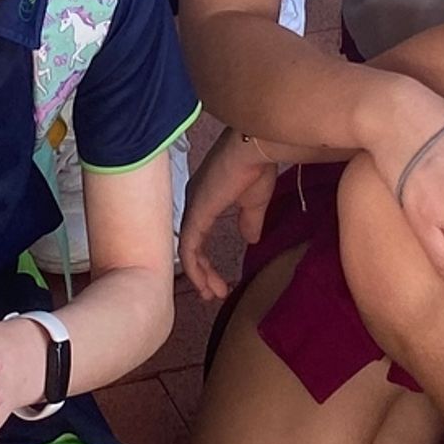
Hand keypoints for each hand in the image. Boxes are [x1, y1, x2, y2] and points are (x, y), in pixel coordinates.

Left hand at [178, 128, 283, 300]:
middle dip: (201, 273)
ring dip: (199, 276)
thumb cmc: (256, 168)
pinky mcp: (196, 214)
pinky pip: (188, 248)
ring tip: (213, 295)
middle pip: (190, 245)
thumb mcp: (255, 203)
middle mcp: (194, 203)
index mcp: (206, 198)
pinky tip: (205, 285)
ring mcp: (193, 208)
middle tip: (213, 294)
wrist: (254, 149)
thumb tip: (250, 239)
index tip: (219, 282)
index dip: (205, 262)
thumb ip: (249, 221)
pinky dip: (195, 270)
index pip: (197, 236)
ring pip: (188, 250)